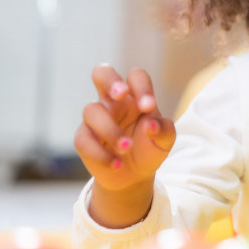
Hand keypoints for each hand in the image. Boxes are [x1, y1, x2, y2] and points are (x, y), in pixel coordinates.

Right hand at [74, 65, 175, 226]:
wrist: (134, 175)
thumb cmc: (150, 148)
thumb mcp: (165, 140)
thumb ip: (164, 130)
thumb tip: (150, 125)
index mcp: (135, 96)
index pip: (136, 77)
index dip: (142, 87)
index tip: (148, 107)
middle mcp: (114, 102)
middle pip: (102, 73)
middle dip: (110, 80)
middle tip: (121, 94)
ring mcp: (96, 118)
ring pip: (92, 110)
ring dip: (110, 130)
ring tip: (126, 148)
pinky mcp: (84, 138)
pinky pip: (83, 140)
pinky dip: (100, 154)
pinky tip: (116, 164)